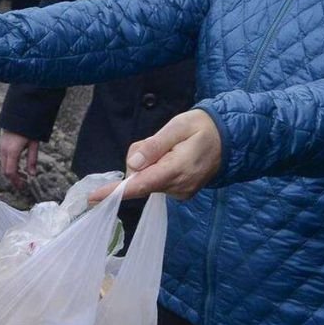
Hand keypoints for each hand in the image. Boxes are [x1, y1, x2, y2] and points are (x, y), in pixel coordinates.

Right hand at [0, 130, 38, 189]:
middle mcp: (4, 149)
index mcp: (12, 151)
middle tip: (23, 183)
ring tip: (23, 174)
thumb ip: (32, 160)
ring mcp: (2, 145)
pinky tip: (19, 165)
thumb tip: (32, 174)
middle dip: (13, 178)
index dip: (16, 181)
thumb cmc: (29, 126)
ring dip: (11, 171)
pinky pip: (4, 158)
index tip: (23, 186)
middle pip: (5, 170)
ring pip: (3, 164)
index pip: (10, 172)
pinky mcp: (3, 142)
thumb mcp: (34, 144)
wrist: (21, 111)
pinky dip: (10, 164)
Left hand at [88, 109, 221, 202]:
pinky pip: (157, 182)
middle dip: (139, 161)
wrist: (229, 138)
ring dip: (149, 164)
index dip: (115, 191)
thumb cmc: (202, 127)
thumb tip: (132, 163)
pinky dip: (157, 169)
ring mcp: (180, 192)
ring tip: (171, 147)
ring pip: (148, 180)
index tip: (94, 197)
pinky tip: (173, 157)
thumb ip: (154, 145)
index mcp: (176, 170)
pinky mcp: (181, 193)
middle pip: (140, 179)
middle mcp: (177, 187)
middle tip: (157, 140)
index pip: (140, 185)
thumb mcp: (178, 126)